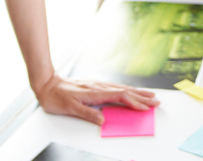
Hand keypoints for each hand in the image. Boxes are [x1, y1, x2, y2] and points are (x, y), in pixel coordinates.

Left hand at [35, 73, 159, 124]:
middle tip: (156, 101)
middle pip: (124, 91)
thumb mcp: (69, 108)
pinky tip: (129, 92)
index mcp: (94, 92)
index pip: (119, 97)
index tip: (146, 108)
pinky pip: (115, 88)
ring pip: (121, 88)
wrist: (46, 83)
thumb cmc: (56, 97)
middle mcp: (98, 87)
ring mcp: (96, 85)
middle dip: (141, 96)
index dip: (134, 102)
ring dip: (136, 92)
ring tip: (149, 95)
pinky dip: (126, 90)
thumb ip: (87, 113)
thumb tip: (103, 119)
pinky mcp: (94, 86)